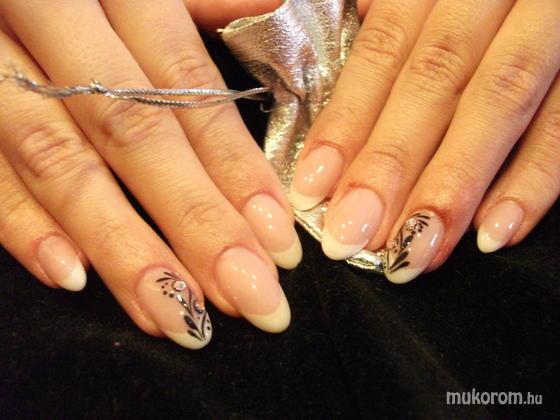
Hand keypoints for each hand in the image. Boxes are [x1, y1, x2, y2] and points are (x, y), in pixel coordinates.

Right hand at [0, 0, 301, 349]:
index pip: (191, 91)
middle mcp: (58, 28)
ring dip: (122, 245)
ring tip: (176, 312)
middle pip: (136, 137)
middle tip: (250, 297)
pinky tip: (70, 274)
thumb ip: (201, 1)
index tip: (278, 242)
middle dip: (196, 224)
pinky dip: (20, 222)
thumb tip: (274, 7)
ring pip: (60, 163)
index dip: (238, 168)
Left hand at [282, 0, 558, 282]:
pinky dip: (536, 177)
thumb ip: (389, 18)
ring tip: (413, 251)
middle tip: (351, 236)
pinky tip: (494, 231)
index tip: (313, 189)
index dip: (346, 123)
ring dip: (452, 186)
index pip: (383, 51)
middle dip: (390, 167)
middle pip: (433, 83)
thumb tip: (343, 97)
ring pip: (499, 104)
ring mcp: (552, 23)